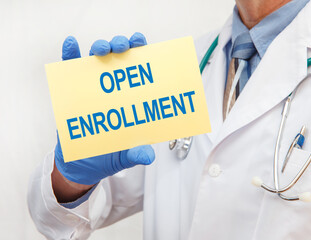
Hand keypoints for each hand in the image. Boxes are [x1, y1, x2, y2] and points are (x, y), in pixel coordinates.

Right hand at [56, 33, 153, 185]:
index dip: (141, 52)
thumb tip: (147, 155)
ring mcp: (93, 87)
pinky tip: (71, 44)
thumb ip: (135, 154)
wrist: (83, 165)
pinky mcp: (74, 92)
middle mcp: (114, 88)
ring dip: (100, 48)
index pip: (139, 70)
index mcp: (132, 98)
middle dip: (121, 46)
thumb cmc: (109, 156)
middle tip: (122, 47)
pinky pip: (70, 70)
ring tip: (101, 49)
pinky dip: (70, 55)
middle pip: (119, 58)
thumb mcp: (125, 156)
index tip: (141, 43)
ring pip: (97, 59)